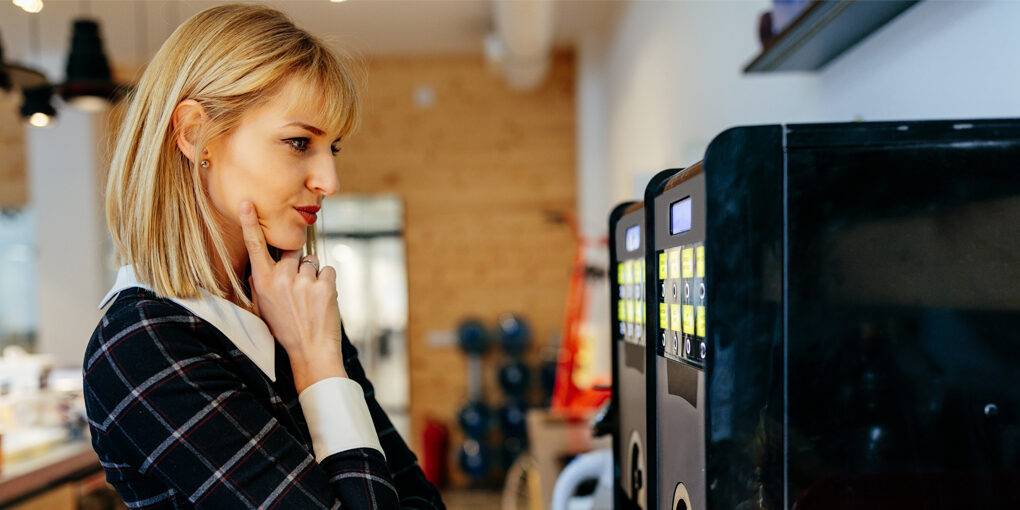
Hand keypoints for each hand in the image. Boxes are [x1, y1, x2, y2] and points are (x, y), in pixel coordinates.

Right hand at [239, 201, 345, 391]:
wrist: (310, 351)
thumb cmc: (285, 329)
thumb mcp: (263, 307)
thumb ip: (261, 282)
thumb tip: (261, 264)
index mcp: (262, 282)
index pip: (255, 246)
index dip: (251, 222)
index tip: (247, 202)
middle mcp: (281, 278)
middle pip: (293, 250)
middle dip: (298, 263)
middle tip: (299, 288)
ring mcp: (304, 281)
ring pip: (312, 262)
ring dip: (314, 276)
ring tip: (310, 300)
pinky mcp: (325, 285)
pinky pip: (328, 270)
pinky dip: (328, 283)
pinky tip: (322, 301)